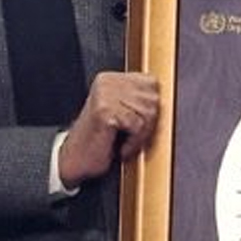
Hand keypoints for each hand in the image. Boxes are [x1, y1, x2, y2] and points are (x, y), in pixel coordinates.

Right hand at [56, 71, 159, 188]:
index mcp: (110, 78)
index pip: (151, 83)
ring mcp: (104, 95)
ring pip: (148, 112)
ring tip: (125, 142)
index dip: (151, 108)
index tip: (140, 124)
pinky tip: (120, 148)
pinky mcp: (105, 111)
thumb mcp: (120, 113)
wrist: (74, 161)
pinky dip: (134, 143)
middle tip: (132, 137)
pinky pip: (138, 125)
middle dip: (148, 123)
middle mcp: (107, 82)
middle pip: (153, 98)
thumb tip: (166, 97)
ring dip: (140, 135)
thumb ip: (138, 100)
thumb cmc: (99, 142)